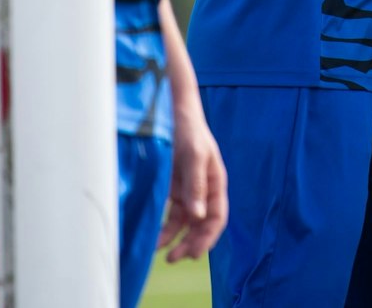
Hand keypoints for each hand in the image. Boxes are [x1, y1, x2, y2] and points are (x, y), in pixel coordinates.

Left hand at [159, 101, 227, 261]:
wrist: (173, 113)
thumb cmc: (188, 131)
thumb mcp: (194, 155)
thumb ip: (195, 186)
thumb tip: (197, 217)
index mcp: (216, 184)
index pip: (216, 218)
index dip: (207, 238)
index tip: (193, 253)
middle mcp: (203, 191)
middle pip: (200, 225)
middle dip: (190, 244)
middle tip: (174, 258)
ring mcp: (188, 191)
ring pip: (184, 223)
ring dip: (175, 238)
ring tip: (162, 253)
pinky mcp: (173, 189)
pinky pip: (171, 214)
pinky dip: (164, 227)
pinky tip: (154, 237)